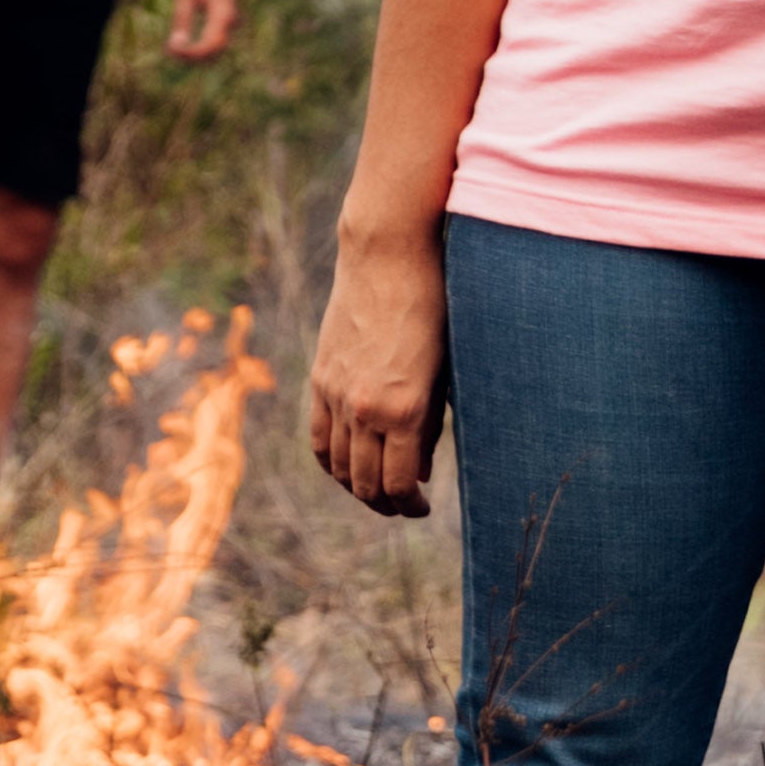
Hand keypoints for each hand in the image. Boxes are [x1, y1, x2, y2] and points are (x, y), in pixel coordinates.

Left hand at [169, 0, 237, 62]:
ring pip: (214, 48)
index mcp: (223, 13)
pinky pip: (213, 40)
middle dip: (193, 56)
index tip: (171, 49)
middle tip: (169, 51)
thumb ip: (181, 19)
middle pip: (214, 50)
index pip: (210, 45)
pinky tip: (181, 43)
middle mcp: (231, 20)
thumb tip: (176, 45)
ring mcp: (230, 21)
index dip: (191, 53)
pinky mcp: (223, 20)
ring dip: (195, 53)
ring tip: (172, 48)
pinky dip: (198, 45)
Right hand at [311, 224, 450, 516]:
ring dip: (356, 487)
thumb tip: (416, 473)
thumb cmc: (433, 308)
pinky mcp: (320, 379)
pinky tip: (344, 467)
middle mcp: (364, 408)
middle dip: (384, 504)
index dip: (409, 505)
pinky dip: (330, 461)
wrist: (387, 258)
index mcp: (404, 409)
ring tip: (376, 492)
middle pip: (364, 482)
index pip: (398, 483)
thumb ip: (430, 426)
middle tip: (402, 507)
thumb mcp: (445, 370)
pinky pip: (319, 436)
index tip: (422, 507)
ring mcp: (337, 394)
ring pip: (337, 465)